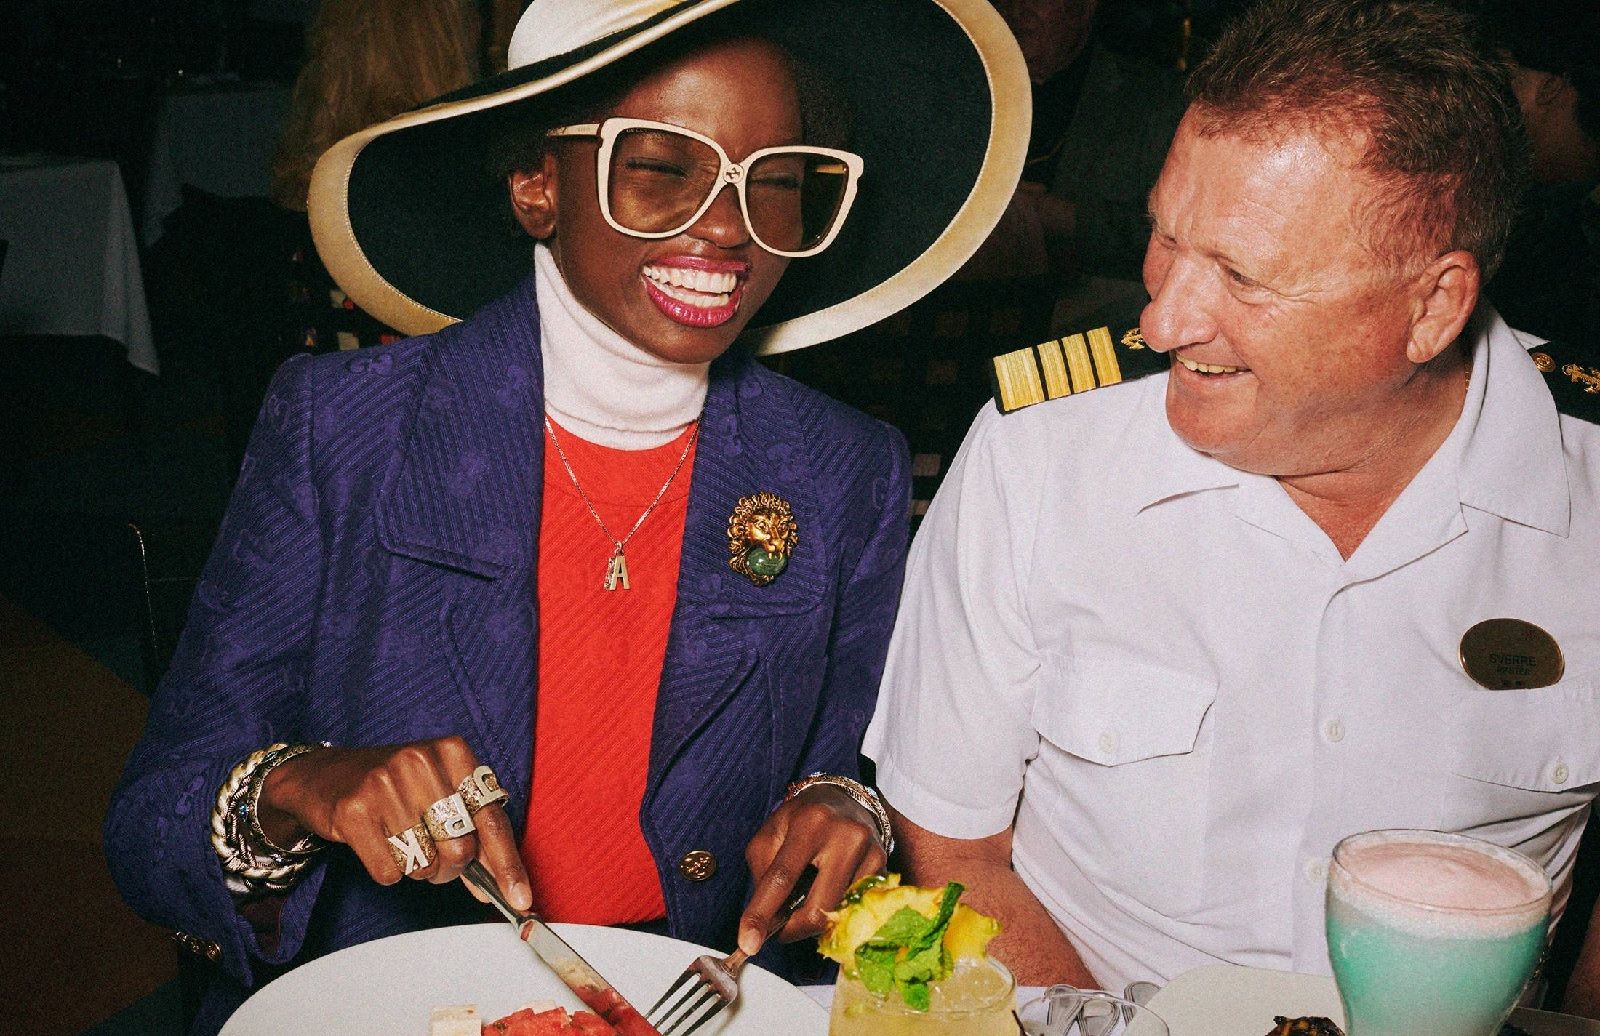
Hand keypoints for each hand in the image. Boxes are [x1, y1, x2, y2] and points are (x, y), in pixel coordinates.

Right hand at [257, 737, 531, 910]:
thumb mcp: (442, 794)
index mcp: (453, 751)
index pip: (491, 818)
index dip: (507, 865)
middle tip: (432, 850)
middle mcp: (420, 760)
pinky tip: (376, 840)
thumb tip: (503, 887)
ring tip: (400, 837)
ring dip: (417, 866)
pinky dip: (387, 869)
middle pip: (460, 848)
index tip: (521, 899)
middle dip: (450, 865)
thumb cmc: (397, 789)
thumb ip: (477, 835)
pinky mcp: (353, 810)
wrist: (326, 776)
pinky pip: (388, 872)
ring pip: (424, 864)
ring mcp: (384, 783)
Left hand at [738, 785, 887, 954]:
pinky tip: (827, 890)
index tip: (748, 944)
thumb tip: (766, 921)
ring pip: (836, 914)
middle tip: (781, 927)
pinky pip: (853, 908)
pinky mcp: (884, 866)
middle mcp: (845, 835)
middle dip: (793, 929)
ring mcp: (870, 851)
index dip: (762, 914)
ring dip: (813, 918)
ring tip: (806, 897)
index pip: (782, 877)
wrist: (843, 799)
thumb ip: (763, 875)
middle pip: (817, 908)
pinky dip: (834, 909)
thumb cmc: (801, 820)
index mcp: (809, 823)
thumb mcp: (771, 835)